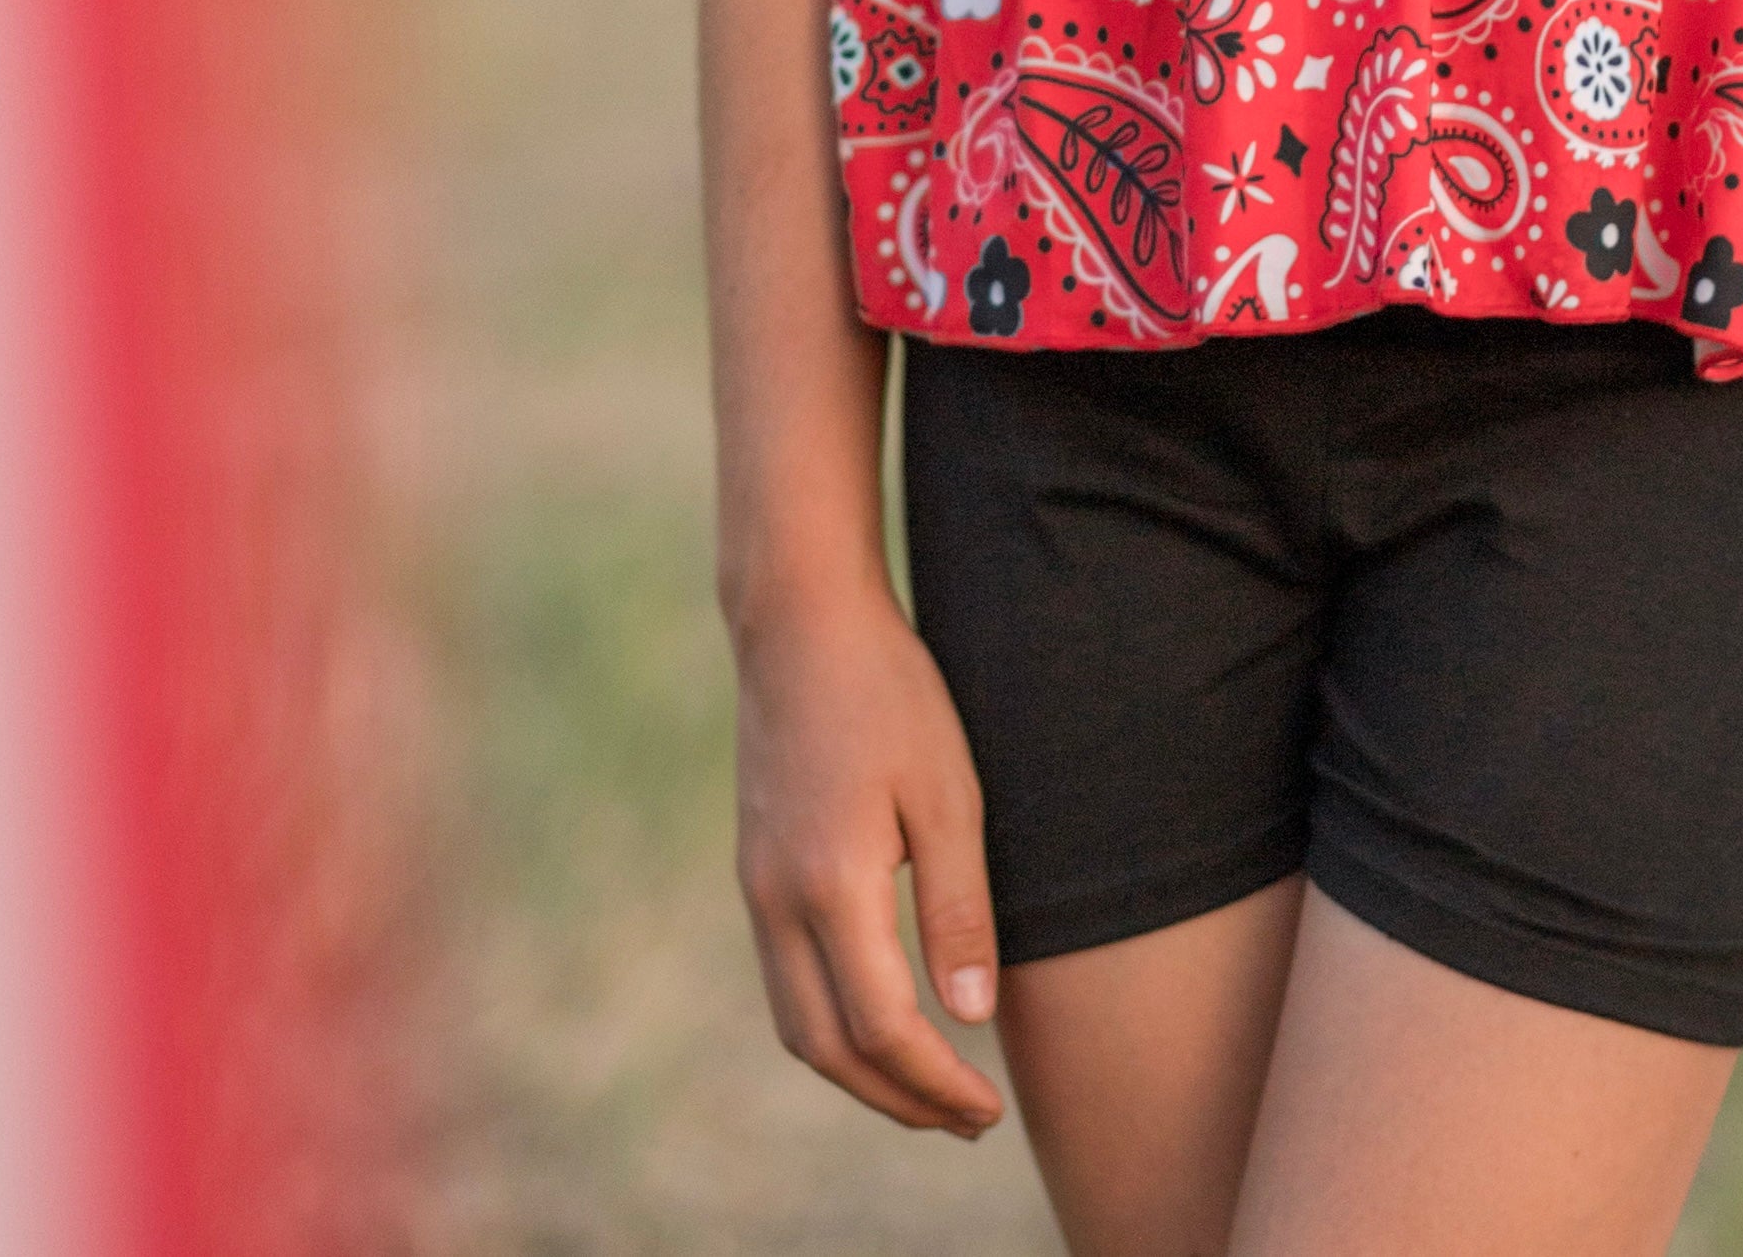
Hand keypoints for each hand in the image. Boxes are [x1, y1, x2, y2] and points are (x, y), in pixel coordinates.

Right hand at [731, 585, 1007, 1137]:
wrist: (800, 621)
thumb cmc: (889, 692)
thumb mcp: (948, 791)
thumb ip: (959, 909)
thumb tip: (973, 1018)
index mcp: (831, 886)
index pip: (882, 1028)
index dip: (937, 1083)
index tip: (988, 1110)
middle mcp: (778, 903)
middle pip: (828, 1051)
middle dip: (898, 1101)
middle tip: (967, 1121)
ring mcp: (756, 889)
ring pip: (797, 1025)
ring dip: (860, 1074)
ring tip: (929, 1089)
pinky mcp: (755, 870)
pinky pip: (785, 983)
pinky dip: (831, 1028)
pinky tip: (877, 1020)